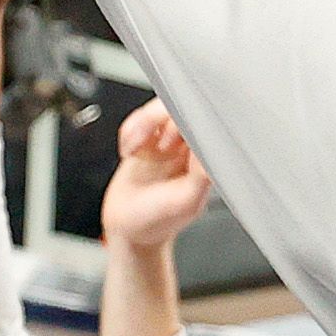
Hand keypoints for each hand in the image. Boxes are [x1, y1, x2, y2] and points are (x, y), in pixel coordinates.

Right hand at [101, 100, 212, 255]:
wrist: (127, 229)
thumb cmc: (160, 220)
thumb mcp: (186, 202)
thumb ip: (201, 174)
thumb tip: (208, 144)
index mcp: (205, 157)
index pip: (206, 122)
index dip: (190, 120)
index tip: (174, 136)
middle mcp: (188, 146)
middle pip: (182, 106)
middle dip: (162, 119)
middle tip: (156, 143)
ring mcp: (166, 141)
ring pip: (158, 109)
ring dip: (142, 123)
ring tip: (134, 147)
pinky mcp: (145, 140)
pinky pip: (138, 120)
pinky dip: (129, 130)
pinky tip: (128, 151)